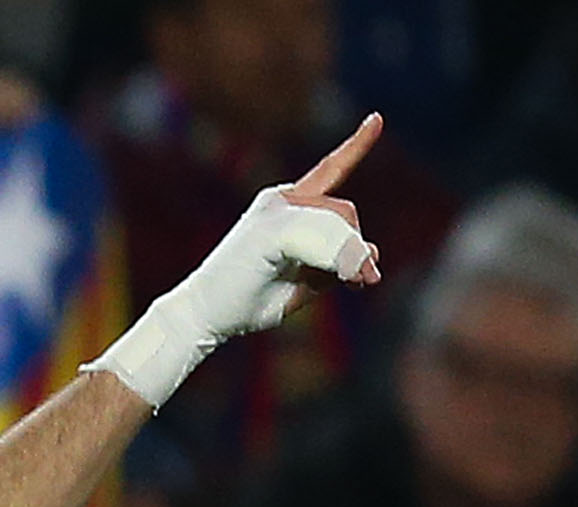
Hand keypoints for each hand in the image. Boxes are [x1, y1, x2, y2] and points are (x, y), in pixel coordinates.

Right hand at [101, 114, 382, 403]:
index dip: (356, 145)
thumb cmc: (249, 299)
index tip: (376, 119)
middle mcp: (281, 200)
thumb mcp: (303, 279)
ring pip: (338, 227)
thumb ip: (337, 263)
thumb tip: (374, 254)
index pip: (330, 170)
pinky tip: (346, 277)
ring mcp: (275, 212)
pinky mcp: (273, 231)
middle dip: (350, 249)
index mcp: (287, 206)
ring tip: (316, 287)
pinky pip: (322, 241)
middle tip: (351, 283)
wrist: (201, 316)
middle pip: (344, 213)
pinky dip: (338, 261)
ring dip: (343, 261)